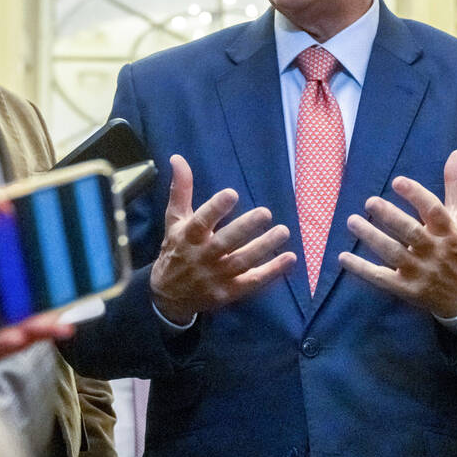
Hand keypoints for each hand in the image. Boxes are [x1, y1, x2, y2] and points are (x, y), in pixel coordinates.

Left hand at [0, 173, 76, 364]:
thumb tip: (1, 204)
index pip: (11, 252)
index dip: (42, 251)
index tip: (68, 247)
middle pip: (17, 292)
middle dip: (50, 296)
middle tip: (75, 290)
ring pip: (8, 326)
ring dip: (37, 326)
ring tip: (55, 322)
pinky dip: (7, 346)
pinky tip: (22, 334)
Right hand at [150, 154, 293, 323]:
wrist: (167, 297)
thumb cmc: (175, 250)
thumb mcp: (174, 221)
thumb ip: (181, 191)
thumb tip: (178, 158)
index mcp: (187, 236)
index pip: (201, 221)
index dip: (216, 208)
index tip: (232, 194)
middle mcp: (201, 257)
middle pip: (225, 242)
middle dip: (245, 228)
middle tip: (266, 212)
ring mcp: (215, 277)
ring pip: (242, 262)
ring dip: (264, 247)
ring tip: (283, 231)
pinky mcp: (228, 292)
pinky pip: (252, 282)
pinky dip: (272, 271)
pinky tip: (290, 258)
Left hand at [340, 149, 456, 317]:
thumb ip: (455, 186)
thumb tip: (456, 153)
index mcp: (448, 230)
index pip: (433, 210)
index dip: (416, 195)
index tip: (397, 181)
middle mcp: (434, 250)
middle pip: (411, 232)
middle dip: (390, 216)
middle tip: (369, 201)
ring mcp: (420, 271)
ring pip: (393, 253)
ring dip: (371, 237)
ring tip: (352, 221)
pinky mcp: (407, 289)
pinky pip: (381, 278)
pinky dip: (361, 269)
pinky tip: (343, 257)